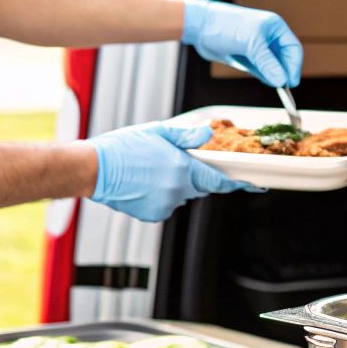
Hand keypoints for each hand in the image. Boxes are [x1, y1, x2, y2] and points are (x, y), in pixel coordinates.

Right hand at [88, 122, 255, 221]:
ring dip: (173, 185)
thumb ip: (186, 136)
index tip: (253, 185)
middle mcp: (177, 191)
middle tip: (171, 162)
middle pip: (198, 187)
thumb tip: (207, 135)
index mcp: (182, 169)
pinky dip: (159, 196)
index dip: (237, 183)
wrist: (93, 168)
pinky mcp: (153, 215)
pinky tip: (143, 183)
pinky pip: (165, 205)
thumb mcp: (157, 133)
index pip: (218, 180)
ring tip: (150, 170)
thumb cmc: (122, 148)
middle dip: (193, 176)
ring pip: (180, 196)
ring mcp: (165, 205)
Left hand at [182, 0, 302, 87]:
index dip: (294, 66)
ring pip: (274, 66)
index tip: (291, 82)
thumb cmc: (225, 25)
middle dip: (285, 72)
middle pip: (285, 58)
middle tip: (283, 87)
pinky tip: (266, 81)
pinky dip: (265, 77)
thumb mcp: (250, 43)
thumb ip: (267, 62)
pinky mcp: (248, 57)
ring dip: (275, 76)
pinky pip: (262, 70)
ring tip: (274, 85)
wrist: (200, 27)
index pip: (293, 48)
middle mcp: (269, 37)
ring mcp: (258, 48)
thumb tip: (281, 80)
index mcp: (274, 27)